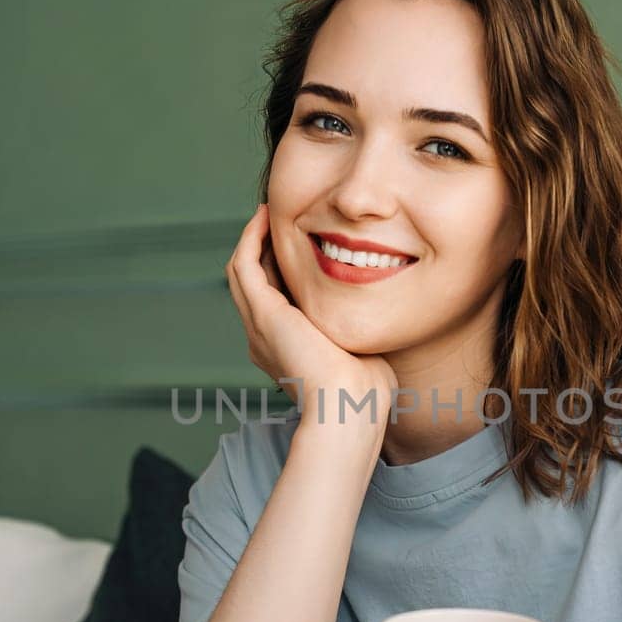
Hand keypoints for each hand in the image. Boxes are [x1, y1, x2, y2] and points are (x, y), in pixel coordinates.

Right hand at [225, 203, 396, 429]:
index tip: (300, 245)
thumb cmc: (365, 392)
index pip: (274, 301)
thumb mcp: (360, 352)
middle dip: (262, 250)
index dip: (281, 270)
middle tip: (277, 219)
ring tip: (268, 212)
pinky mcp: (263, 315)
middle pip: (253, 284)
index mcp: (284, 351)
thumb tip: (379, 314)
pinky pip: (243, 266)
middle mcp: (264, 339)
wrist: (349, 409)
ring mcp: (259, 327)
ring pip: (241, 272)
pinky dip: (250, 239)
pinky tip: (266, 218)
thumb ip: (360, 330)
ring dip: (252, 239)